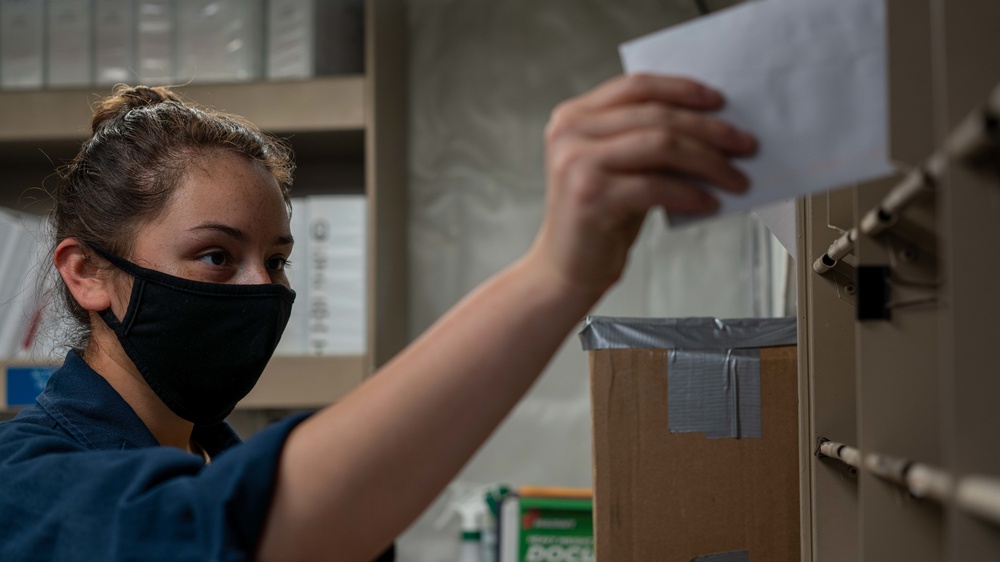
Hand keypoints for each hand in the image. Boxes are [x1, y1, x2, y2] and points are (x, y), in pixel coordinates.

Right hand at [529, 73, 756, 298]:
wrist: (567, 267)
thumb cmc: (600, 216)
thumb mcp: (619, 166)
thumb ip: (646, 138)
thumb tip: (713, 125)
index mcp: (573, 116)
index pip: (636, 86)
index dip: (682, 89)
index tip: (720, 102)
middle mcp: (569, 133)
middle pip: (656, 116)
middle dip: (709, 130)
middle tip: (745, 144)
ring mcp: (576, 164)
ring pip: (661, 146)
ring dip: (708, 162)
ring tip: (735, 178)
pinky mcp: (591, 197)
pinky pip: (656, 186)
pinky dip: (691, 193)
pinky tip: (709, 202)